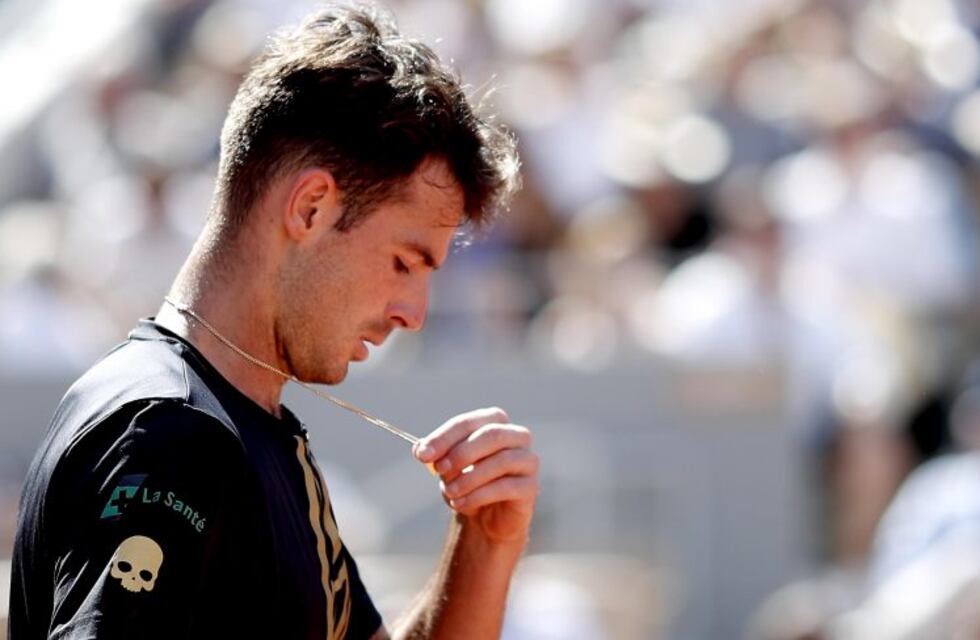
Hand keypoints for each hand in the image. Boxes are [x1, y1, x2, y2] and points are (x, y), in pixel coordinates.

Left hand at [414, 407, 539, 544]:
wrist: (485, 519)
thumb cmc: (467, 483)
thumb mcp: (447, 467)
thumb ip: (436, 454)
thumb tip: (420, 448)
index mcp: (495, 422)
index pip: (469, 422)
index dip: (444, 437)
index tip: (422, 454)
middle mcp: (517, 436)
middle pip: (492, 435)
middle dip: (461, 453)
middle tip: (439, 470)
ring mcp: (528, 461)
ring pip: (502, 461)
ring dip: (470, 477)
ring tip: (450, 492)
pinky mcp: (531, 487)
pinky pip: (507, 486)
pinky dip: (479, 495)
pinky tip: (461, 504)